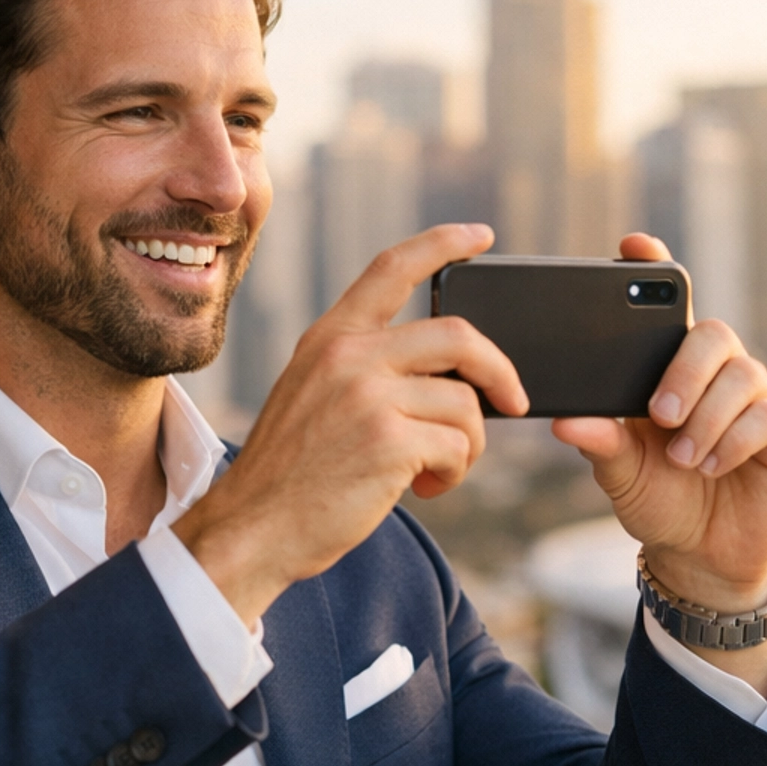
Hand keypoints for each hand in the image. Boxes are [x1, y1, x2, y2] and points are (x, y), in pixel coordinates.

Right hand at [175, 225, 526, 623]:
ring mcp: (368, 396)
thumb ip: (364, 370)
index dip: (444, 244)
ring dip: (468, 444)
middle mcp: (348, 355)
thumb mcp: (313, 397)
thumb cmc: (291, 477)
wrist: (252, 530)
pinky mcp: (388, 441)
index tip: (482, 235)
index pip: (393, 268)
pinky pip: (458, 446)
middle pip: (459, 335)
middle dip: (499, 371)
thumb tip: (449, 375)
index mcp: (330, 338)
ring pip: (465, 403)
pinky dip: (455, 473)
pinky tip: (425, 487)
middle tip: (514, 401)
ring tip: (437, 469)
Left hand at [553, 235, 766, 685]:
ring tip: (683, 457)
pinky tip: (713, 464)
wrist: (702, 555)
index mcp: (669, 370)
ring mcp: (754, 401)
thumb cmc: (660, 500)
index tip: (634, 246)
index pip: (668, 306)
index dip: (655, 268)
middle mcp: (716, 375)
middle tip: (659, 415)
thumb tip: (564, 423)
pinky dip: (735, 439)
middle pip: (714, 334)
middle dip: (685, 370)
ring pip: (744, 374)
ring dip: (708, 417)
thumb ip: (599, 444)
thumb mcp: (619, 474)